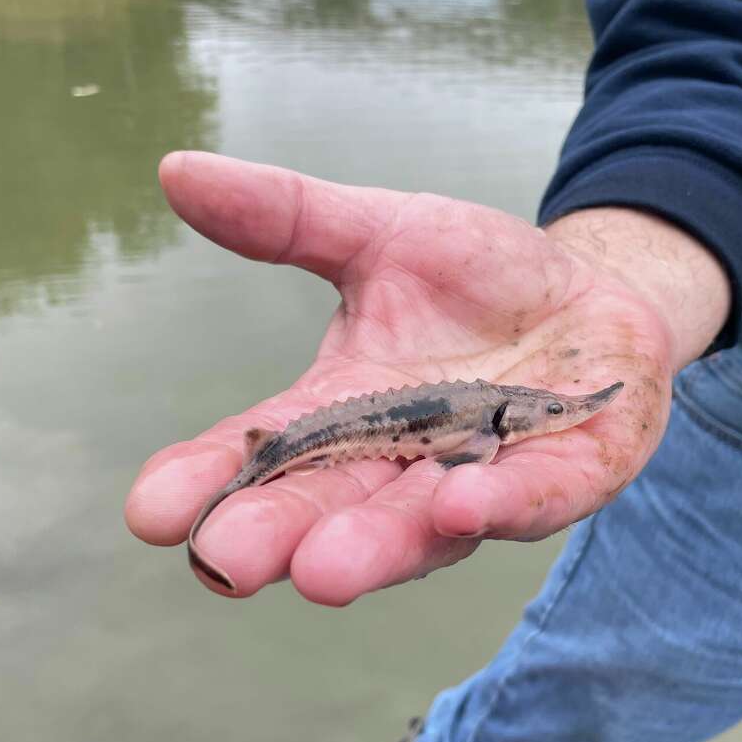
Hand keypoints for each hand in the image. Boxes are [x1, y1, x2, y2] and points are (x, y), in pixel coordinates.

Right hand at [125, 152, 728, 604]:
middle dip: (278, 538)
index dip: (209, 483)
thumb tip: (176, 170)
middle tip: (222, 562)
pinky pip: (529, 500)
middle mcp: (398, 467)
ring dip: (374, 550)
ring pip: (419, 530)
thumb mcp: (381, 234)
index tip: (151, 510)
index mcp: (343, 414)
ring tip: (322, 571)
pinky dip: (498, 505)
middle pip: (327, 512)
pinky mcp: (562, 479)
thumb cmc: (477, 278)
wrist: (590, 296)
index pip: (265, 455)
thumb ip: (290, 217)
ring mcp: (479, 481)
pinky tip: (459, 504)